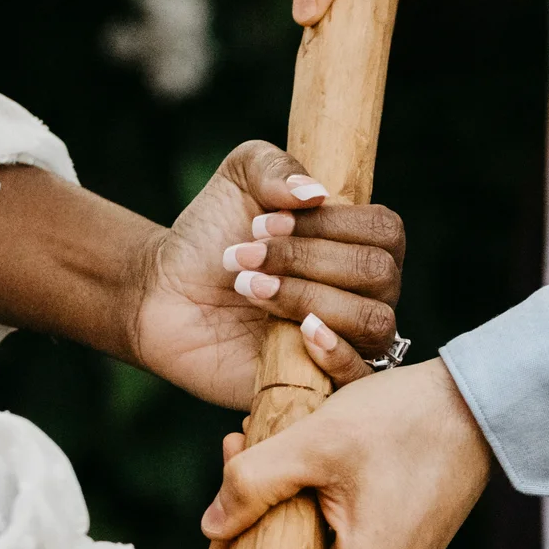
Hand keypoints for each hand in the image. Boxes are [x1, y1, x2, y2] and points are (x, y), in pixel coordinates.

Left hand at [131, 139, 405, 409]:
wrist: (164, 294)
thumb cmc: (211, 235)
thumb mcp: (240, 178)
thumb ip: (276, 167)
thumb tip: (316, 193)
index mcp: (356, 243)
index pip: (384, 231)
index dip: (330, 224)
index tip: (263, 222)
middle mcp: (362, 292)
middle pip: (378, 274)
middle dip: (308, 259)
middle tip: (245, 254)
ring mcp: (345, 339)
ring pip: (372, 321)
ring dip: (307, 297)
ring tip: (247, 287)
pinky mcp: (320, 381)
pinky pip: (360, 375)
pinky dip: (336, 351)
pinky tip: (299, 331)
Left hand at [201, 360, 490, 548]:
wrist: (474, 403)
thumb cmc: (405, 420)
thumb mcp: (316, 442)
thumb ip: (254, 483)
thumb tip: (210, 526)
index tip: (222, 542)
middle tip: (227, 494)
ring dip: (276, 534)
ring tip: (247, 467)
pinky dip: (305, 529)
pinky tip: (285, 483)